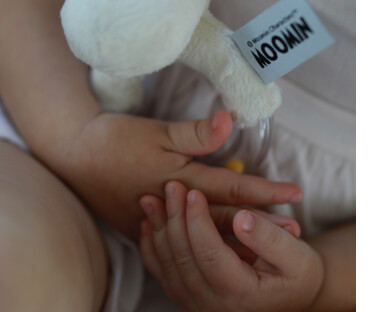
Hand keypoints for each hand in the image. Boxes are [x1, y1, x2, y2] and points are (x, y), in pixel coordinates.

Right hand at [65, 110, 301, 238]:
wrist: (75, 154)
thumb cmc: (116, 139)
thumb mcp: (157, 131)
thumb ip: (195, 133)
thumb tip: (230, 120)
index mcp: (181, 182)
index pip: (233, 190)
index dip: (266, 192)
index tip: (294, 193)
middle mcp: (174, 208)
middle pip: (225, 220)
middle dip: (261, 225)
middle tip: (293, 233)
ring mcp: (158, 222)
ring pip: (205, 234)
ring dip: (237, 237)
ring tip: (263, 244)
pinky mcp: (143, 225)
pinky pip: (182, 240)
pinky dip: (205, 243)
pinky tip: (215, 247)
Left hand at [139, 181, 323, 311]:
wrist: (292, 293)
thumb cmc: (297, 272)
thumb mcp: (296, 255)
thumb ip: (269, 237)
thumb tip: (242, 217)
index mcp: (241, 293)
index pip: (211, 256)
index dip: (199, 222)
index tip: (194, 192)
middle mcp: (214, 305)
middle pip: (184, 259)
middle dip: (174, 218)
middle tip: (170, 184)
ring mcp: (197, 303)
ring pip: (168, 266)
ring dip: (157, 229)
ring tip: (149, 198)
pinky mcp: (188, 296)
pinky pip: (162, 273)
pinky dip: (151, 247)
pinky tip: (147, 223)